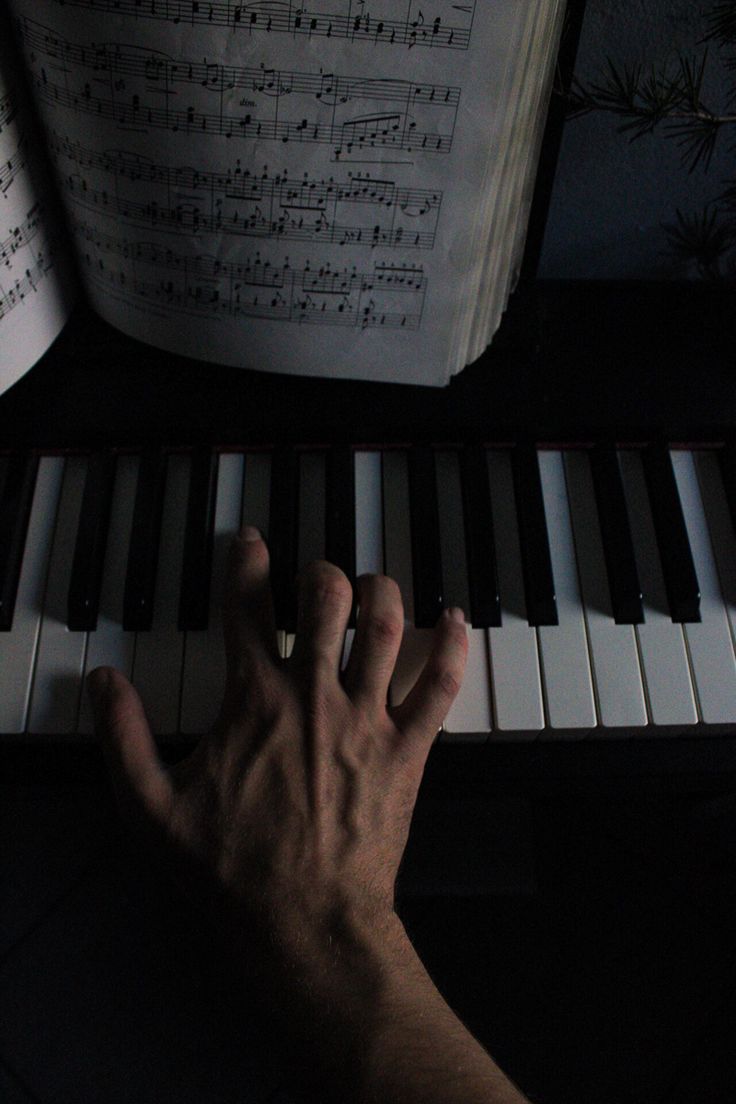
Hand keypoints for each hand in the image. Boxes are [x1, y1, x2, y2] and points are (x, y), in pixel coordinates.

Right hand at [87, 526, 468, 959]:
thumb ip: (121, 739)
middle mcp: (316, 695)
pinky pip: (441, 686)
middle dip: (322, 575)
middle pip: (328, 600)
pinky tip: (456, 620)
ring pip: (386, 627)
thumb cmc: (230, 868)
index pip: (248, 608)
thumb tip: (101, 682)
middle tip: (317, 579)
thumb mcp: (151, 809)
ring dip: (382, 594)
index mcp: (256, 700)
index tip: (250, 540)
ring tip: (373, 588)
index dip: (247, 563)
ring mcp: (368, 719)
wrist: (305, 922)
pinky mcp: (409, 750)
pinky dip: (453, 646)